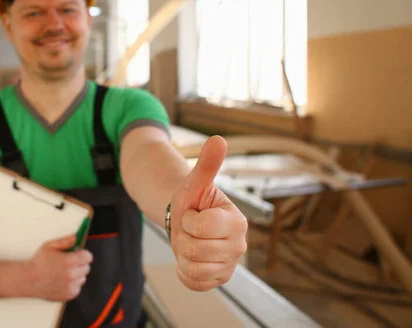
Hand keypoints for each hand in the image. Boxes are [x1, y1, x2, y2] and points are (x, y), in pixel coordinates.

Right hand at [28, 234, 92, 300]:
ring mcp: (70, 286)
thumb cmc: (38, 262)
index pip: (88, 257)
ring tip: (64, 272)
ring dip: (77, 275)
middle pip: (87, 268)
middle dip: (80, 264)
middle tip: (69, 263)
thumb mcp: (49, 246)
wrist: (29, 280)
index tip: (78, 254)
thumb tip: (75, 237)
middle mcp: (72, 274)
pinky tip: (62, 281)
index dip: (83, 254)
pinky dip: (72, 285)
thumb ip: (65, 241)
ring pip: (82, 278)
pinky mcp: (69, 295)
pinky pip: (77, 288)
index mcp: (69, 261)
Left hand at [170, 136, 247, 291]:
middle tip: (191, 229)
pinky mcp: (219, 281)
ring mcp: (230, 265)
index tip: (194, 214)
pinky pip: (194, 282)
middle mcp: (239, 246)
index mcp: (237, 222)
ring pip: (192, 268)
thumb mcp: (196, 182)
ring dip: (182, 254)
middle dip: (184, 236)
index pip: (200, 227)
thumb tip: (218, 139)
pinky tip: (190, 259)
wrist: (187, 220)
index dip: (189, 219)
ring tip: (191, 242)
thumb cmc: (194, 200)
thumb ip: (208, 164)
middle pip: (194, 250)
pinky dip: (184, 272)